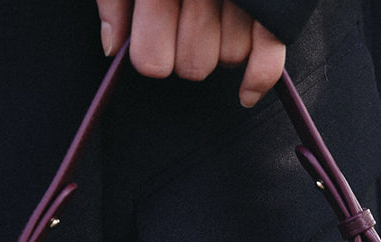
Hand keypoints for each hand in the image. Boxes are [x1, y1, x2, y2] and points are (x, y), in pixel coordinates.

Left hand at [96, 0, 285, 106]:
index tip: (149, 33)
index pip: (152, 62)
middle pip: (192, 67)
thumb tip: (112, 46)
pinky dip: (256, 81)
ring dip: (218, 44)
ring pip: (226, 58)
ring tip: (215, 6)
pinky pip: (268, 58)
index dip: (149, 53)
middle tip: (183, 18)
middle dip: (183, 50)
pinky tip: (244, 93)